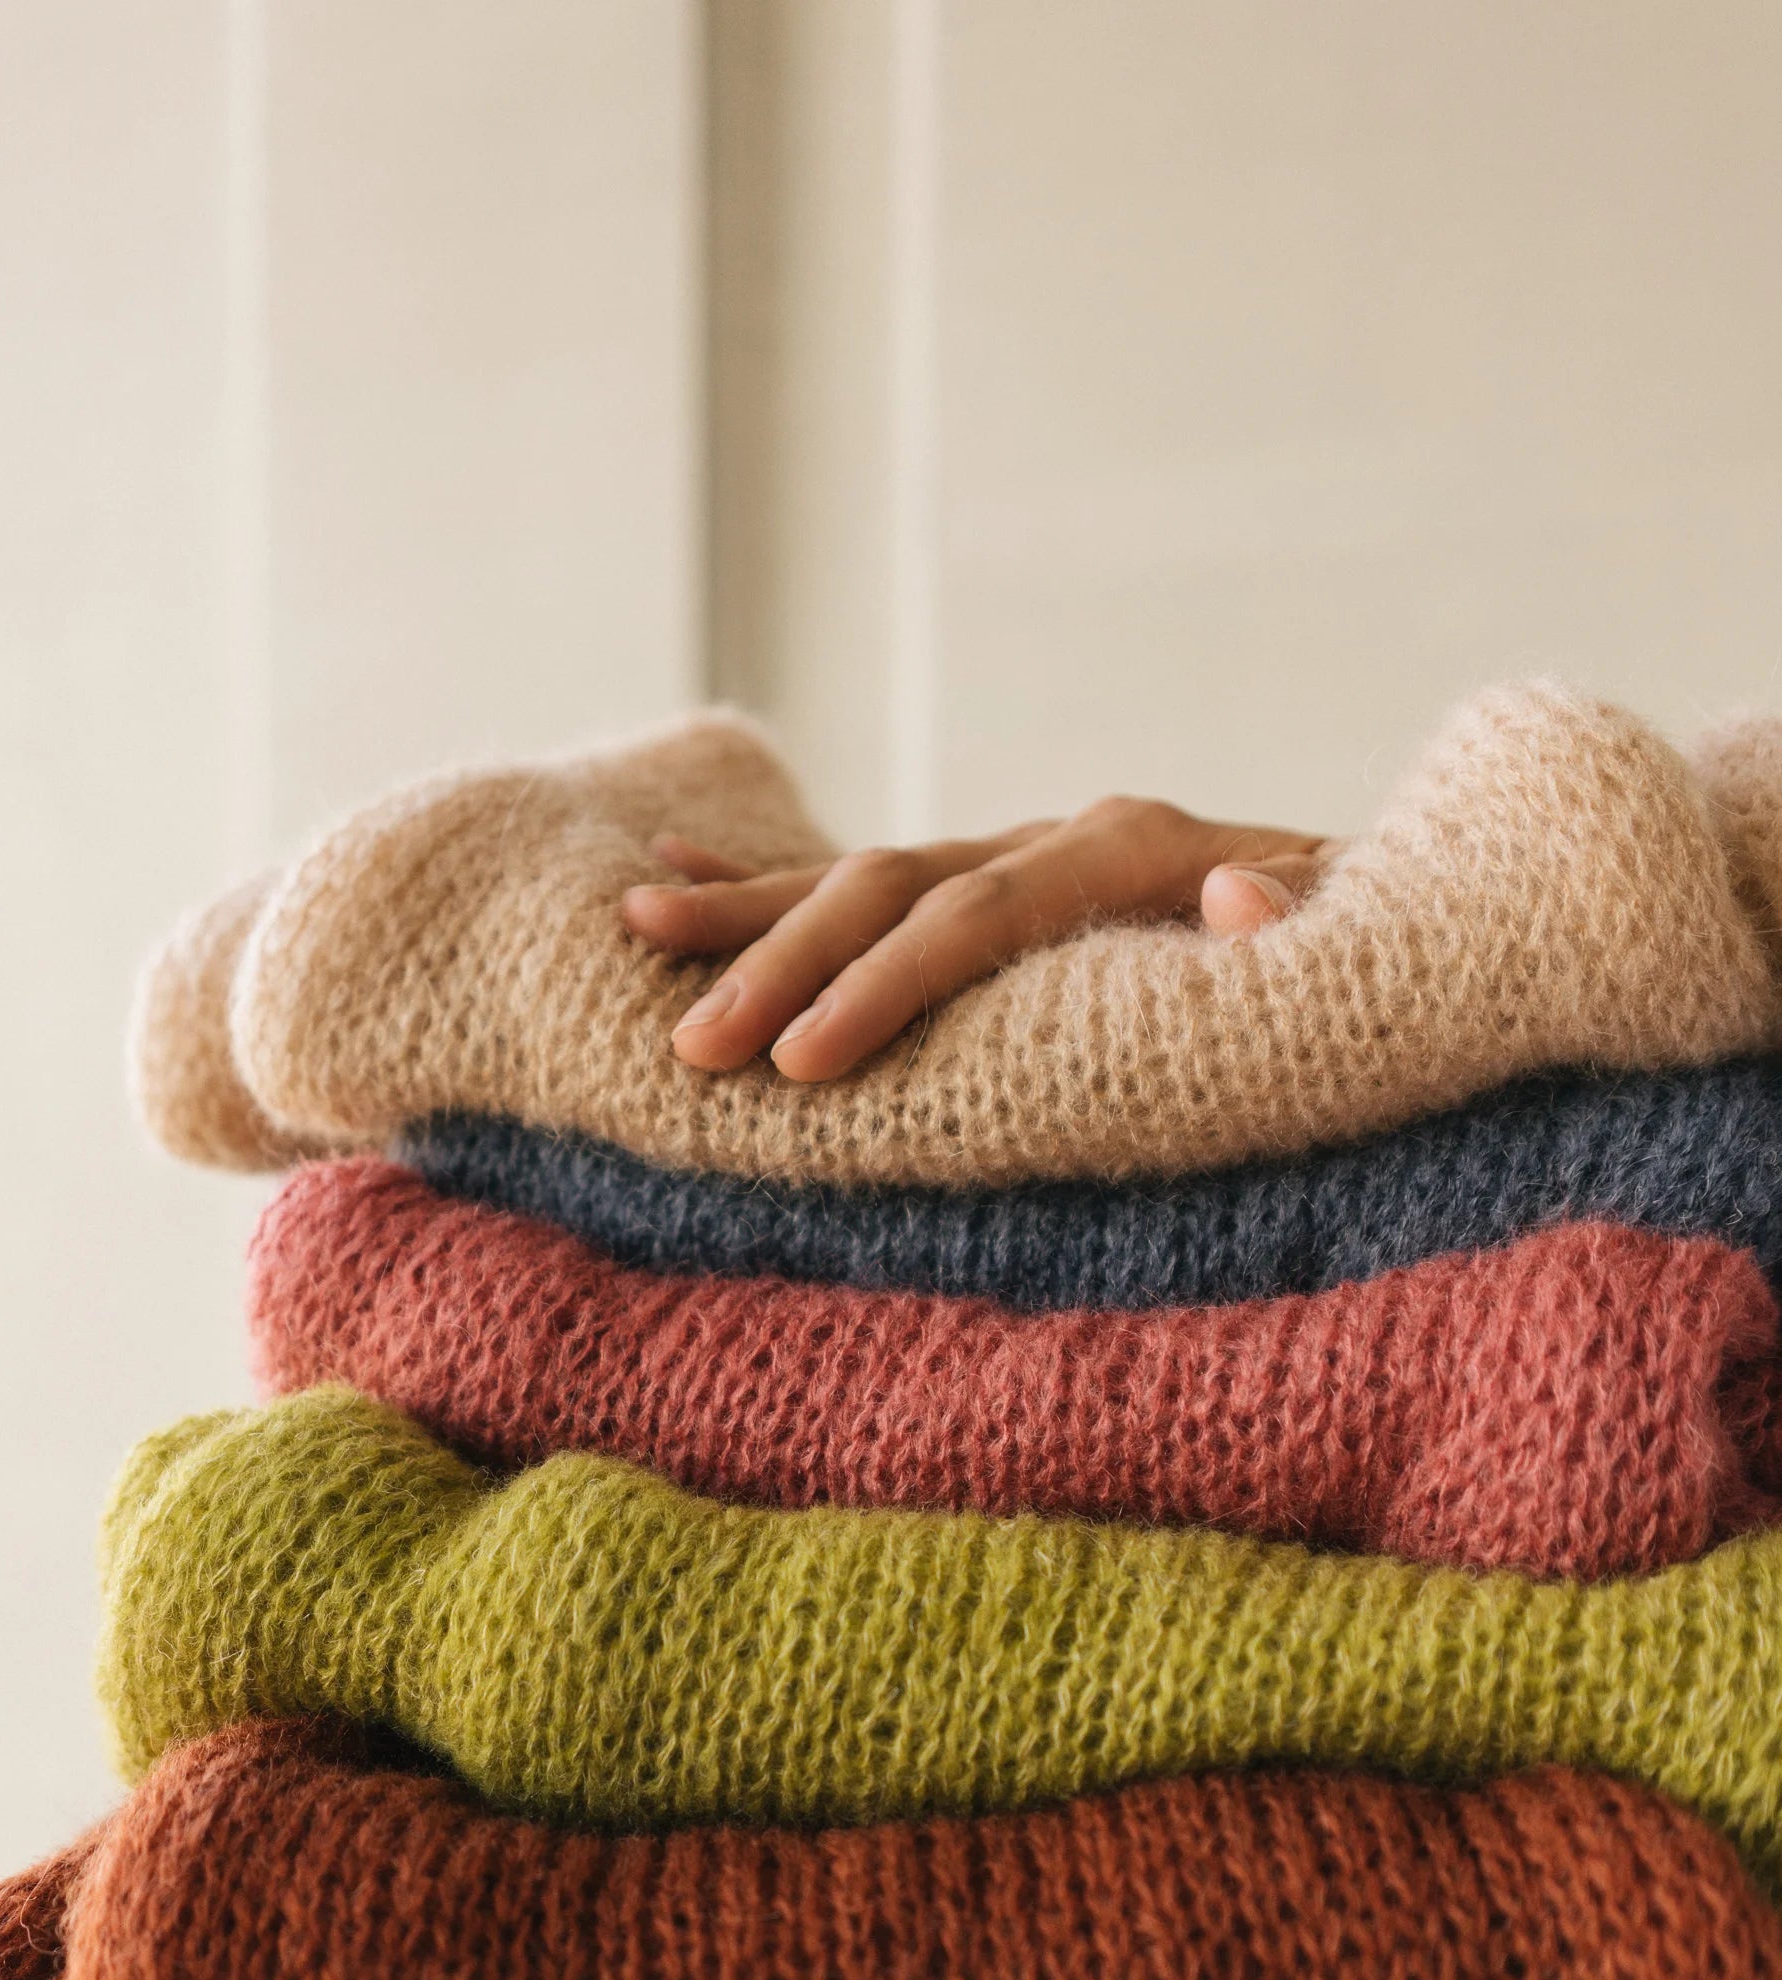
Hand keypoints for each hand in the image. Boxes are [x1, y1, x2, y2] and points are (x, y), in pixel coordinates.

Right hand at [621, 798, 1334, 1081]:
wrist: (1420, 921)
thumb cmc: (1393, 964)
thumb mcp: (1378, 954)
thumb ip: (1315, 931)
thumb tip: (1236, 904)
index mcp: (1139, 848)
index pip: (978, 915)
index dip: (886, 987)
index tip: (806, 1068)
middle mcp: (1071, 834)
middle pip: (894, 881)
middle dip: (783, 962)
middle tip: (690, 1050)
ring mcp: (1035, 855)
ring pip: (866, 870)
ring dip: (752, 908)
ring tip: (635, 923)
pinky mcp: (1015, 889)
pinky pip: (883, 883)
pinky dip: (783, 879)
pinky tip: (684, 873)